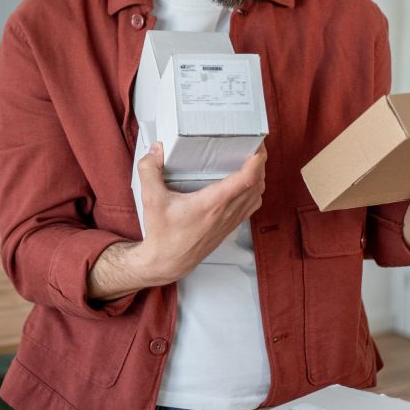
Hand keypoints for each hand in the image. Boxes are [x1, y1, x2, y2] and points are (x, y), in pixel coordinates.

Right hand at [130, 142, 266, 284]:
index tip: (258, 147)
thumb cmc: (163, 235)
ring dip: (259, 178)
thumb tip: (155, 150)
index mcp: (212, 204)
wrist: (167, 262)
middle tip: (256, 147)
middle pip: (257, 185)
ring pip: (257, 196)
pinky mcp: (228, 228)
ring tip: (253, 163)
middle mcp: (225, 213)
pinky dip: (254, 192)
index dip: (257, 161)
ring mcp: (229, 222)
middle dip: (260, 164)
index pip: (246, 180)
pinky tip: (246, 186)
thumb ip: (149, 170)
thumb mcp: (151, 200)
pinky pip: (250, 207)